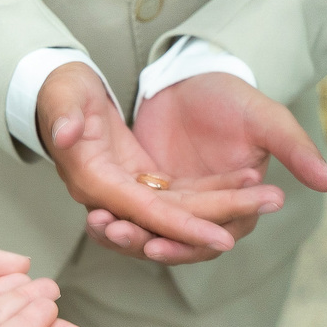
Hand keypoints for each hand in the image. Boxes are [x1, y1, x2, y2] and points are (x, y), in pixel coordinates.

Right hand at [37, 63, 282, 263]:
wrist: (56, 89)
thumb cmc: (61, 88)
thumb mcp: (63, 94)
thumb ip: (64, 114)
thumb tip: (67, 133)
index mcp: (93, 181)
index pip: (145, 213)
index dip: (184, 227)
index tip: (224, 238)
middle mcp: (109, 196)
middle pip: (171, 222)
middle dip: (219, 220)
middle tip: (268, 204)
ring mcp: (125, 192)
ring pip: (180, 213)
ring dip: (224, 207)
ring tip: (270, 194)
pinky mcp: (138, 183)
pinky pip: (179, 197)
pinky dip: (212, 193)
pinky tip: (248, 181)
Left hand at [94, 73, 326, 261]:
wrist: (192, 78)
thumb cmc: (235, 96)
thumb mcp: (266, 118)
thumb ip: (295, 149)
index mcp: (242, 201)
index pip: (224, 231)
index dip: (200, 238)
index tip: (173, 240)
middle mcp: (208, 212)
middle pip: (184, 241)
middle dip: (158, 243)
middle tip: (134, 239)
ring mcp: (176, 205)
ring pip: (154, 233)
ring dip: (132, 237)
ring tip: (108, 229)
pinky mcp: (148, 193)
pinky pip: (132, 215)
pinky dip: (117, 220)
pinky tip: (97, 218)